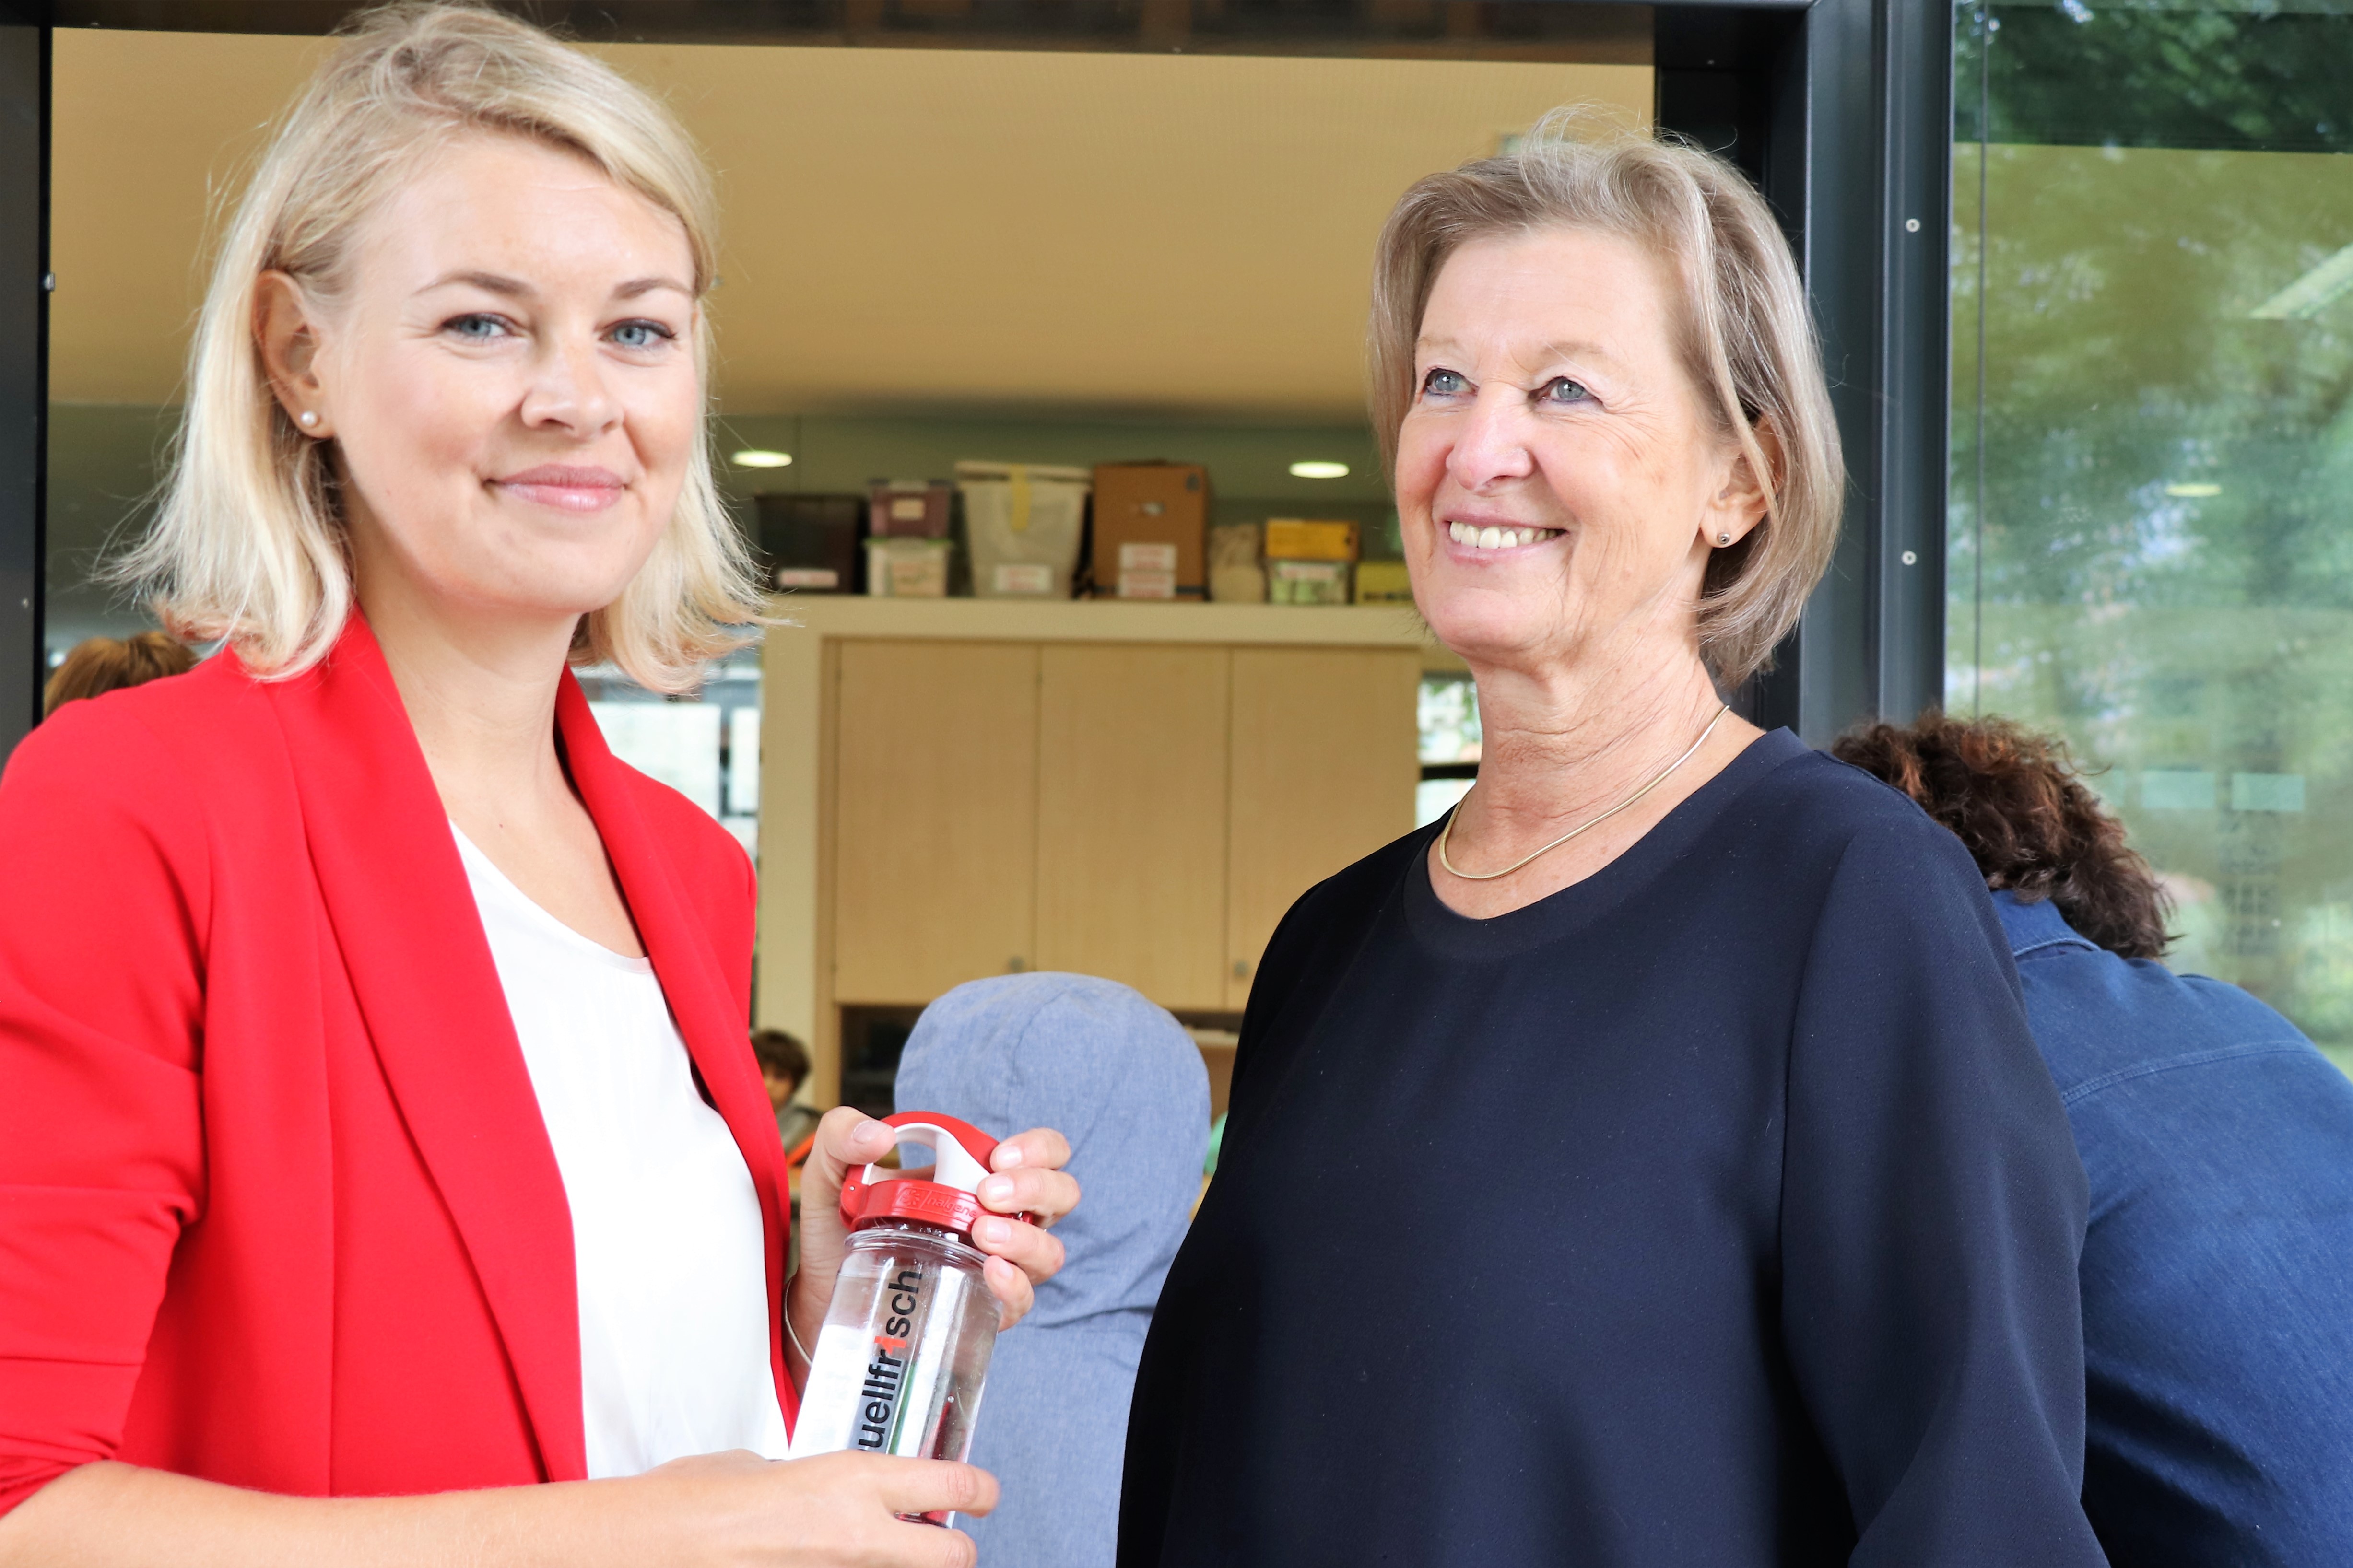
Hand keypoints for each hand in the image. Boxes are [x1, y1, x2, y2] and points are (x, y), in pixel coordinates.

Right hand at [638, 1449, 992, 1566]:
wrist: (652, 1547)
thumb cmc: (692, 1502)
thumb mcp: (760, 1470)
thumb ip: (804, 1482)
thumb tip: (813, 1492)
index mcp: (850, 1482)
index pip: (951, 1484)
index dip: (979, 1491)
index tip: (983, 1494)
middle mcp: (860, 1536)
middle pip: (954, 1557)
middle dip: (955, 1551)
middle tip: (942, 1541)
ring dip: (900, 1565)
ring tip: (872, 1553)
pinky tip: (824, 1562)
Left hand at [790, 1111, 1080, 1373]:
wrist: (824, 1295)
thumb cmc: (841, 1230)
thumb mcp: (831, 1174)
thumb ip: (841, 1136)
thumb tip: (880, 1135)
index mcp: (980, 1176)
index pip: (1043, 1153)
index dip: (1038, 1149)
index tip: (999, 1157)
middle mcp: (1001, 1218)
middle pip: (1061, 1196)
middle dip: (1036, 1188)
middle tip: (988, 1193)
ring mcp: (998, 1265)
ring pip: (1050, 1251)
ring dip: (1025, 1238)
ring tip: (981, 1233)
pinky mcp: (985, 1309)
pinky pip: (1023, 1299)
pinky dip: (1014, 1285)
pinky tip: (989, 1271)